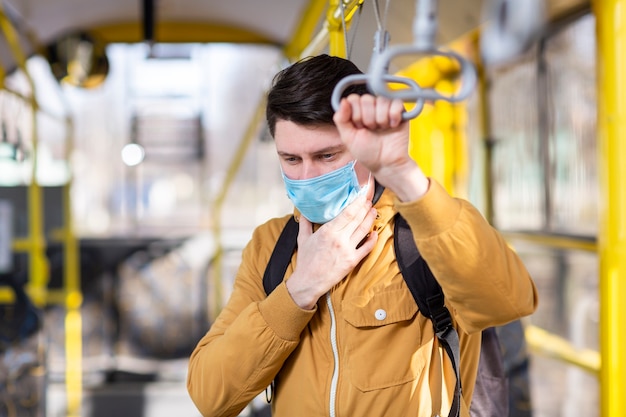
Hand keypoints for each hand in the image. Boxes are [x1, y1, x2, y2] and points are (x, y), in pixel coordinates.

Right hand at [286, 193, 377, 308]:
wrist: (308, 282)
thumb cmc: (305, 261)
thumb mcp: (303, 239)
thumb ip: (305, 223)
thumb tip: (305, 212)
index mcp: (328, 231)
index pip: (347, 212)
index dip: (357, 203)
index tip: (362, 196)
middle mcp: (339, 239)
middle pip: (357, 219)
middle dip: (365, 208)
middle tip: (369, 200)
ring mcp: (348, 250)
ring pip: (364, 230)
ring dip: (370, 219)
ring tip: (373, 211)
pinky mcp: (353, 261)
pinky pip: (367, 248)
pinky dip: (373, 239)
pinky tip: (375, 232)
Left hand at [333, 94, 428, 201]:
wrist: (386, 163)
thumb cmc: (368, 153)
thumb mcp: (348, 138)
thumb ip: (341, 119)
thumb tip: (343, 101)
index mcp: (357, 113)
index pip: (353, 99)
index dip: (355, 113)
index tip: (358, 127)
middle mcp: (371, 108)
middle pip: (366, 99)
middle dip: (367, 118)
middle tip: (371, 130)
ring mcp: (385, 109)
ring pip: (381, 101)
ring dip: (381, 119)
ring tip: (382, 129)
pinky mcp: (400, 111)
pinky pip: (396, 103)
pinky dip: (393, 116)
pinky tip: (392, 126)